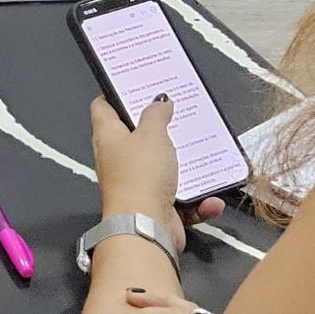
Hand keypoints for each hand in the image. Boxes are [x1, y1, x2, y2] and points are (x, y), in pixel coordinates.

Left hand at [89, 95, 227, 251]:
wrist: (145, 228)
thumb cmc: (140, 177)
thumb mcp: (152, 135)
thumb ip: (156, 114)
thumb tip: (158, 100)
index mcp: (109, 137)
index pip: (104, 107)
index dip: (116, 94)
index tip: (134, 85)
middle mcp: (119, 161)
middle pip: (136, 138)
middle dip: (159, 129)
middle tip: (178, 116)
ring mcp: (138, 186)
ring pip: (163, 170)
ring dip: (184, 168)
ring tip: (201, 157)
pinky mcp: (156, 208)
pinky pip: (181, 202)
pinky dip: (198, 202)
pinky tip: (210, 199)